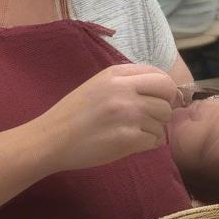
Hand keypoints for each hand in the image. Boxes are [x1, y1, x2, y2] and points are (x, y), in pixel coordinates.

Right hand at [37, 63, 177, 172]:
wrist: (50, 139)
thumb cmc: (74, 114)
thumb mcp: (98, 85)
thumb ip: (127, 82)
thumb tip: (162, 88)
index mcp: (116, 74)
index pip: (159, 75)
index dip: (166, 89)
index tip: (161, 100)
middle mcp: (124, 89)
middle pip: (168, 95)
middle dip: (165, 107)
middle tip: (152, 118)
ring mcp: (127, 113)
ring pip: (163, 120)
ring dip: (155, 129)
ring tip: (136, 132)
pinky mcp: (128, 137)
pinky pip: (155, 139)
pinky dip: (148, 144)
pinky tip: (132, 143)